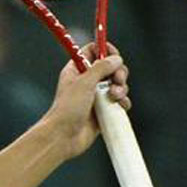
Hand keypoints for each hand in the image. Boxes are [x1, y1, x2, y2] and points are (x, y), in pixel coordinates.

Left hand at [45, 43, 129, 157]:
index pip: (93, 51)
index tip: (114, 56)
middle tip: (117, 79)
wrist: (64, 136)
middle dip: (119, 71)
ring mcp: (97, 96)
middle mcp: (88, 81)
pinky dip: (123, 102)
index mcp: (78, 69)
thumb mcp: (85, 82)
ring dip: (122, 88)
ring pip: (117, 84)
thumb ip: (101, 67)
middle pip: (111, 67)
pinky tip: (120, 105)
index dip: (105, 50)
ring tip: (115, 96)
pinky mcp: (104, 111)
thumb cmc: (68, 108)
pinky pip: (120, 102)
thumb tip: (116, 59)